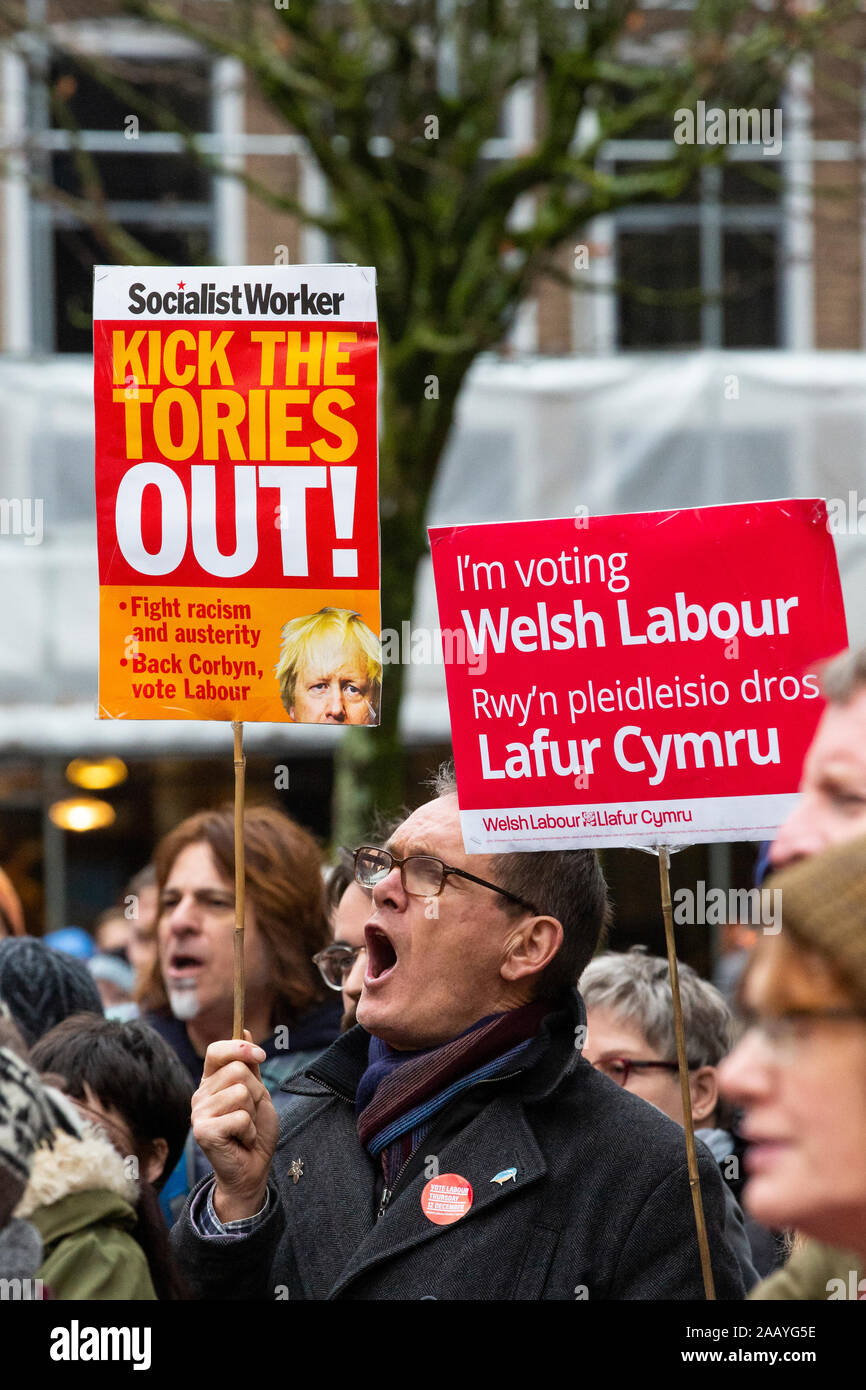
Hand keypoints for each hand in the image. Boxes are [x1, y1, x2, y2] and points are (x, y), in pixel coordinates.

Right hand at [191, 1031, 278, 1222]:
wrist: (252, 1168)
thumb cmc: (255, 1131)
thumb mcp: (257, 1093)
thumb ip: (249, 1065)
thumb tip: (245, 1029)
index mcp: (211, 1082)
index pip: (216, 1050)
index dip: (239, 1047)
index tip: (260, 1056)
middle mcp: (200, 1095)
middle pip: (237, 1070)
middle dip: (255, 1092)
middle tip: (250, 1113)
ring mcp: (199, 1114)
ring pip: (241, 1093)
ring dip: (253, 1113)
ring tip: (245, 1128)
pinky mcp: (203, 1132)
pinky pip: (240, 1117)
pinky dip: (250, 1130)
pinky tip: (241, 1141)